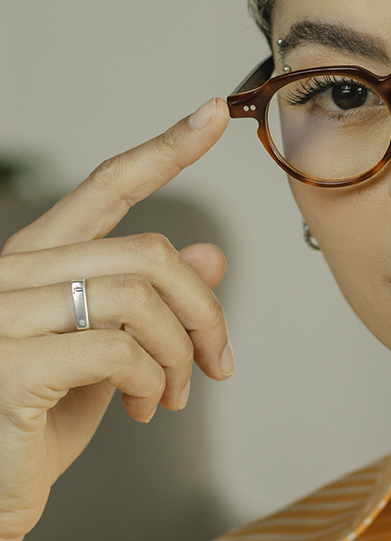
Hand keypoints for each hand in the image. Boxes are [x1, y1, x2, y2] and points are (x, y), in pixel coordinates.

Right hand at [0, 98, 230, 540]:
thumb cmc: (37, 427)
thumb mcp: (108, 355)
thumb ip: (149, 304)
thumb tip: (209, 255)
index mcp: (34, 260)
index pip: (105, 186)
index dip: (165, 149)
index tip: (214, 113)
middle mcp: (9, 274)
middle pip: (148, 253)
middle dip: (203, 311)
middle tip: (219, 362)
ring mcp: (1, 316)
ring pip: (140, 299)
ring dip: (180, 354)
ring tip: (175, 393)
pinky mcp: (9, 365)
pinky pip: (120, 349)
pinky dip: (153, 380)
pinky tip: (144, 407)